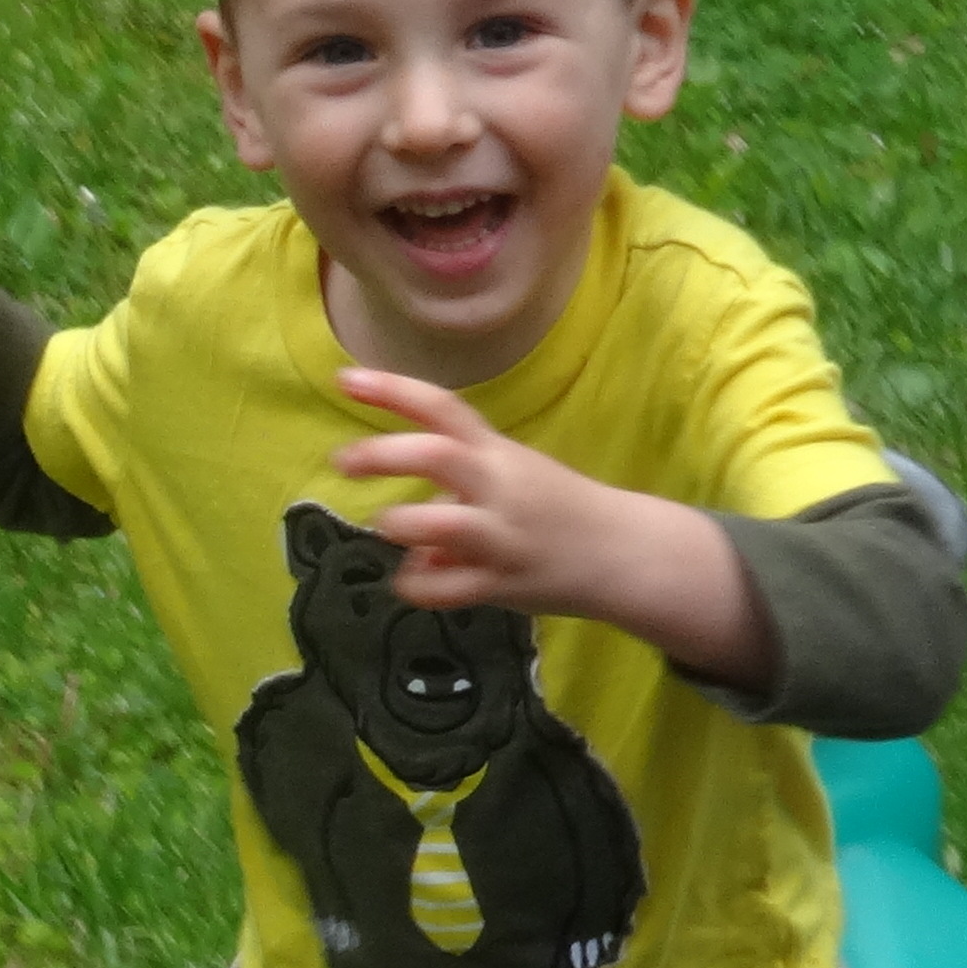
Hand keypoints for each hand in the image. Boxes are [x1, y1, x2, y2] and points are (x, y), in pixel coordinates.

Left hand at [330, 369, 776, 688]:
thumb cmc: (558, 510)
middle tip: (342, 460)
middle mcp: (499, 486)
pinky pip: (447, 588)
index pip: (442, 407)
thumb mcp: (510, 483)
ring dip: (400, 525)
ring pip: (439, 525)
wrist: (624, 553)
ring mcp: (502, 536)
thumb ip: (456, 496)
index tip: (343, 379)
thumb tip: (412, 534)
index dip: (392, 390)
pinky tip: (412, 582)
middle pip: (435, 455)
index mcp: (497, 452)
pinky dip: (418, 586)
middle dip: (382, 454)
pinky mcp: (505, 583)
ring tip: (388, 527)